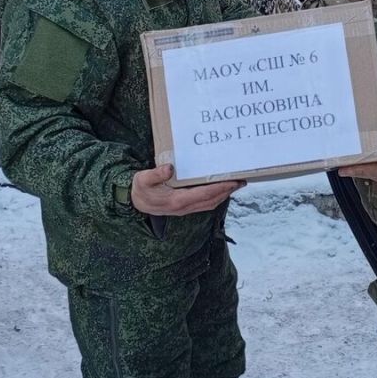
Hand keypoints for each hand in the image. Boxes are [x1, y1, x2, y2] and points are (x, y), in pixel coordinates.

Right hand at [130, 165, 244, 215]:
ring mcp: (186, 209)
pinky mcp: (186, 207)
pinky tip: (222, 189)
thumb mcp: (143, 179)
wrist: (136, 203)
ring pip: (210, 203)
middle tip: (241, 181)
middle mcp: (184, 207)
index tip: (231, 181)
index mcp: (176, 201)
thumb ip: (155, 174)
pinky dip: (216, 197)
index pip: (203, 195)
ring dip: (224, 195)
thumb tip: (169, 168)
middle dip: (227, 191)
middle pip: (211, 200)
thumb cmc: (141, 189)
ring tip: (236, 184)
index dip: (219, 189)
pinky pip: (205, 203)